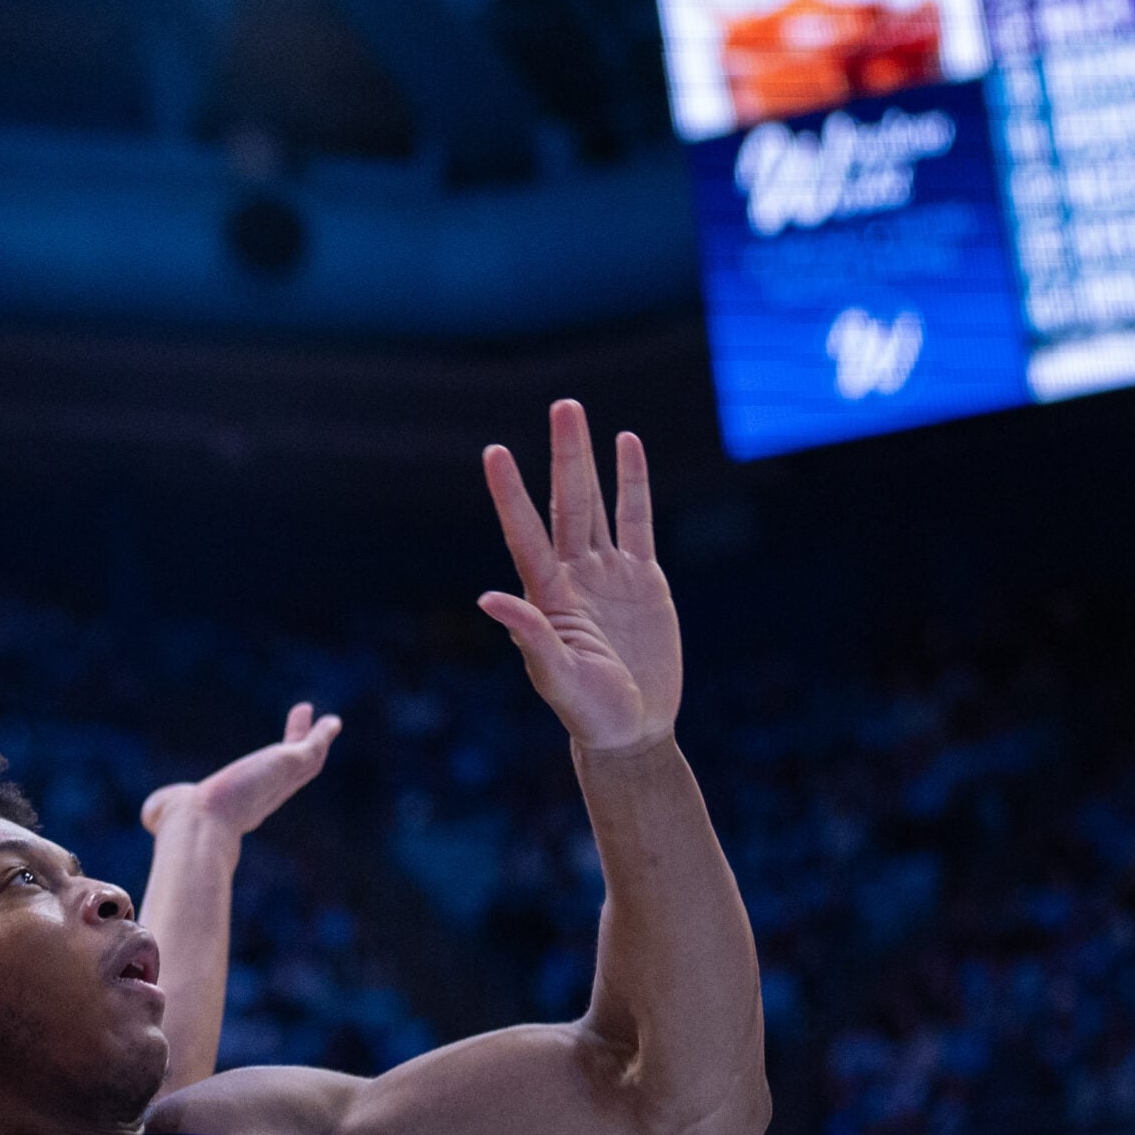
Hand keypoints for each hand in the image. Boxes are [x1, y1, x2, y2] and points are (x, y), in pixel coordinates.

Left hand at [142, 702, 342, 836]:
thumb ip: (161, 810)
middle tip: (302, 723)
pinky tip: (331, 722)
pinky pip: (311, 750)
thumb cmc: (179, 826)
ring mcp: (279, 783)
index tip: (272, 756)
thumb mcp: (164, 812)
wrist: (198, 827)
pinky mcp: (286, 766)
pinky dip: (322, 737)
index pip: (262, 787)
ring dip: (315, 741)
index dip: (268, 771)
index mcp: (243, 807)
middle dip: (297, 748)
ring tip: (326, 722)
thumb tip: (151, 816)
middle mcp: (265, 797)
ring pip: (306, 762)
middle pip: (288, 771)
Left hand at [478, 401, 680, 754]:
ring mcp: (608, 574)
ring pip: (597, 503)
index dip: (510, 493)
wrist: (631, 730)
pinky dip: (633, 484)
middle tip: (562, 405)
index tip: (495, 453)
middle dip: (563, 455)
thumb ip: (529, 636)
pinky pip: (637, 521)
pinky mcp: (644, 579)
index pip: (525, 532)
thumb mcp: (556, 677)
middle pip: (565, 503)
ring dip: (588, 459)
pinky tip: (627, 445)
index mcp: (547, 596)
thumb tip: (489, 598)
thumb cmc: (588, 712)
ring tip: (576, 413)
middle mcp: (573, 575)